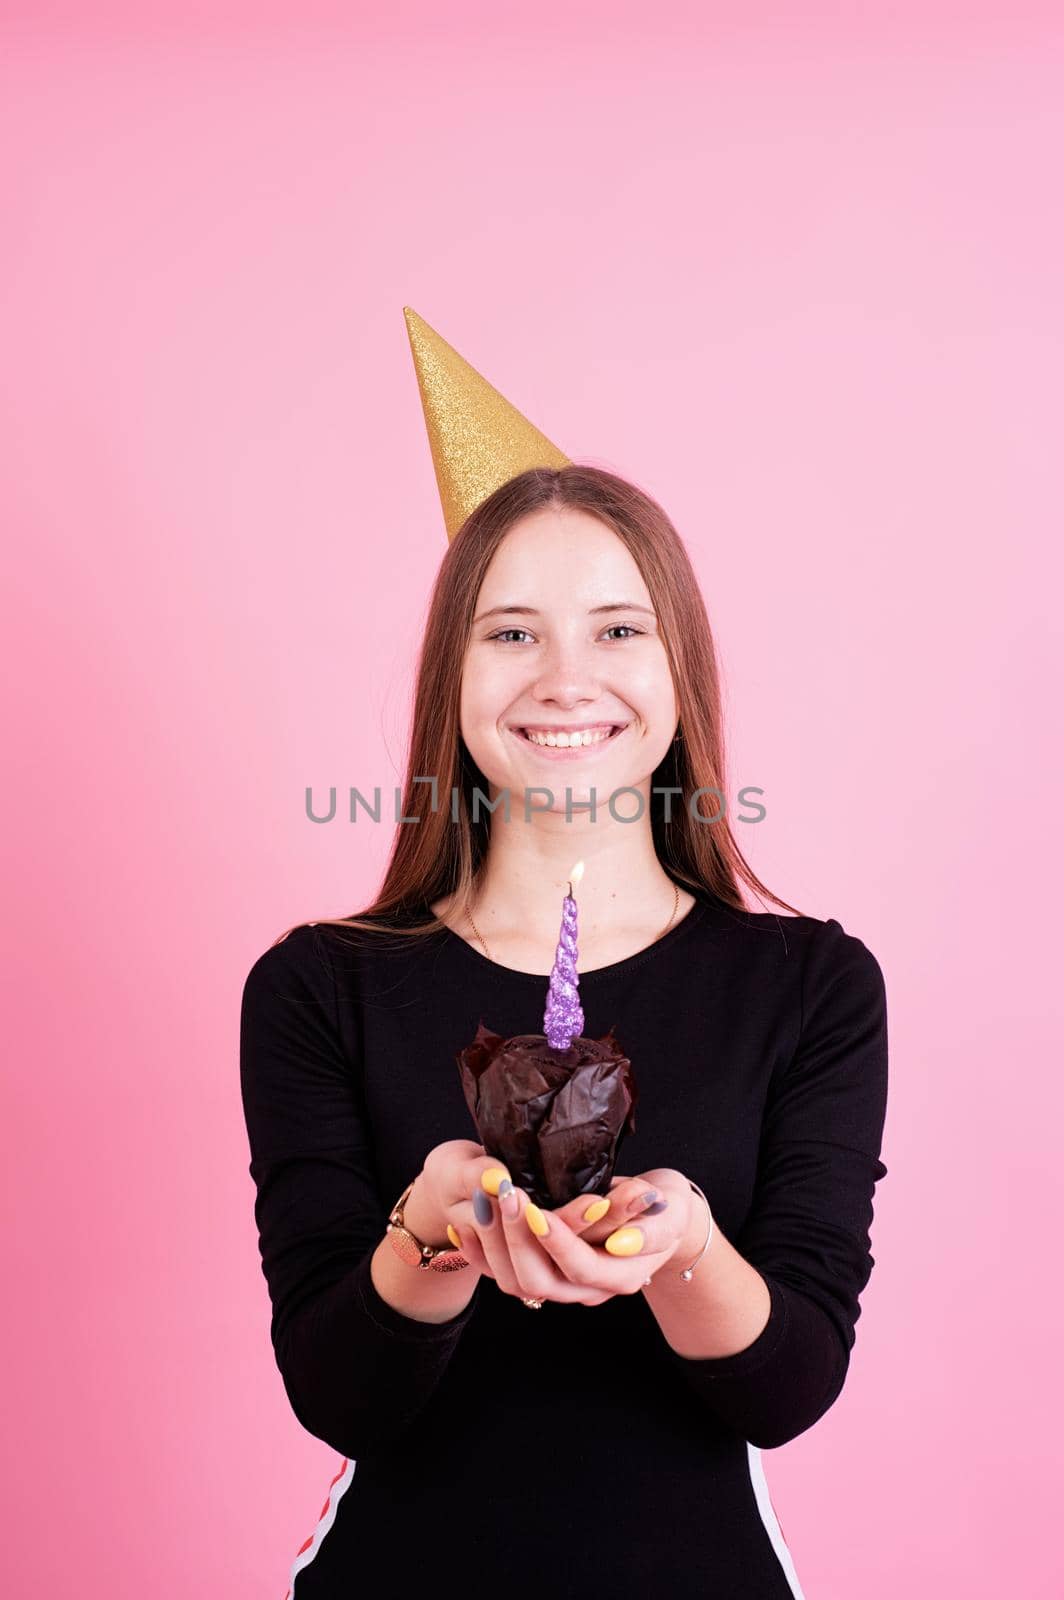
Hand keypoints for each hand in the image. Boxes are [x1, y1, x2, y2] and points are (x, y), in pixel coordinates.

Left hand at [460, 1166, 699, 1306]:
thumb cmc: (666, 1207)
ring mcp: (563, 1286)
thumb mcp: (671, 1209)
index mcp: (620, 1276)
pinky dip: (482, 1253)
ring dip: (494, 1242)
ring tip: (483, 1200)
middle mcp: (588, 1290)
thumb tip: (625, 1240)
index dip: (555, 1241)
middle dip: (516, 1238)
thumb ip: (653, 1226)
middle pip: (540, 1281)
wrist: (659, 1218)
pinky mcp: (545, 1272)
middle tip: (503, 1194)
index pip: (580, 1267)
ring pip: (516, 1282)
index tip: (534, 1208)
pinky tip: (466, 1225)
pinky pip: (504, 1274)